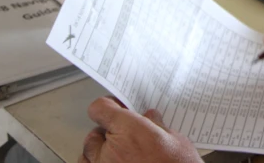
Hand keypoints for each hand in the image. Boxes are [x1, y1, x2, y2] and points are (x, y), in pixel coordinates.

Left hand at [80, 96, 201, 162]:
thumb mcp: (176, 141)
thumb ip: (158, 126)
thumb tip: (150, 118)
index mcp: (128, 131)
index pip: (100, 109)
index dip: (108, 106)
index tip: (116, 107)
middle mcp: (110, 151)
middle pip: (94, 134)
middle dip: (107, 133)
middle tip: (124, 135)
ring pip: (87, 156)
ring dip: (99, 153)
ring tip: (117, 155)